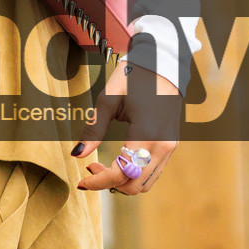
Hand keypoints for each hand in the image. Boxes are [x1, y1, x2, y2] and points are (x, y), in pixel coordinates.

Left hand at [73, 67, 179, 194]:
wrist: (163, 63)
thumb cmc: (134, 77)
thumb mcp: (108, 100)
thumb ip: (93, 129)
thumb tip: (76, 153)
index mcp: (146, 134)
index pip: (121, 172)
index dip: (99, 181)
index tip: (82, 180)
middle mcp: (162, 145)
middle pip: (135, 185)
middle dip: (110, 183)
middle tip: (92, 168)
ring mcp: (170, 146)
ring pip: (146, 183)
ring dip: (123, 181)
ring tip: (104, 166)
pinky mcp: (171, 145)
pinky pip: (153, 171)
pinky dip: (134, 174)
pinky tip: (120, 160)